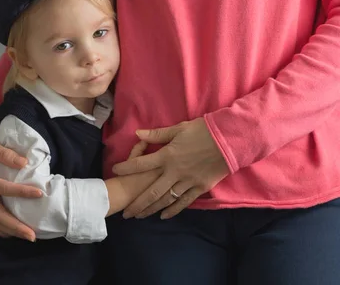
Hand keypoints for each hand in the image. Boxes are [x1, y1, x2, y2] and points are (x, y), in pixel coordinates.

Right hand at [0, 137, 42, 240]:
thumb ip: (4, 154)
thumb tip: (23, 163)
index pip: (3, 188)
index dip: (22, 192)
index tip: (39, 194)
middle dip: (15, 227)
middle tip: (32, 235)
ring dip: (10, 231)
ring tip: (27, 236)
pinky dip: (1, 230)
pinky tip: (14, 233)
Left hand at [112, 118, 229, 218]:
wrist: (230, 140)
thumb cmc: (203, 131)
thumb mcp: (178, 129)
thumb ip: (157, 134)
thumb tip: (138, 133)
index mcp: (167, 155)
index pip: (141, 163)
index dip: (126, 168)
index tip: (115, 171)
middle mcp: (174, 171)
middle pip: (151, 191)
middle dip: (137, 203)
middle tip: (126, 212)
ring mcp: (188, 181)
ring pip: (166, 199)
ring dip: (152, 209)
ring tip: (140, 216)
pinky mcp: (200, 187)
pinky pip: (184, 202)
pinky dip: (173, 210)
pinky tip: (163, 216)